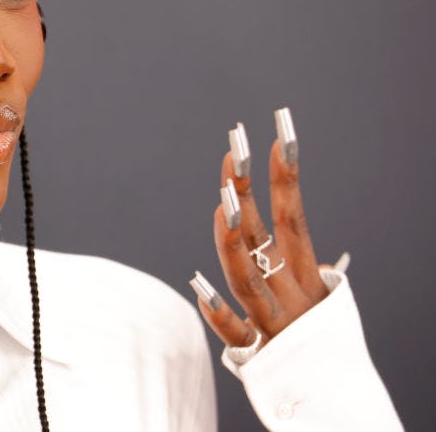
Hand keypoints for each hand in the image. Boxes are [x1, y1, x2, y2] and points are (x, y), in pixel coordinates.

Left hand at [191, 111, 331, 359]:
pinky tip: (197, 285)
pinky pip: (236, 334)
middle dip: (247, 193)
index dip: (285, 177)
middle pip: (264, 236)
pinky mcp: (261, 355)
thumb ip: (277, 261)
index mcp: (305, 274)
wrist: (333, 395)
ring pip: (249, 278)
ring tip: (220, 204)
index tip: (279, 134)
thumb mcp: (307, 295)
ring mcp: (276, 322)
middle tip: (234, 151)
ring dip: (234, 242)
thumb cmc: (313, 339)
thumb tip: (243, 223)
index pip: (292, 216)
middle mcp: (291, 292)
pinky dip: (219, 313)